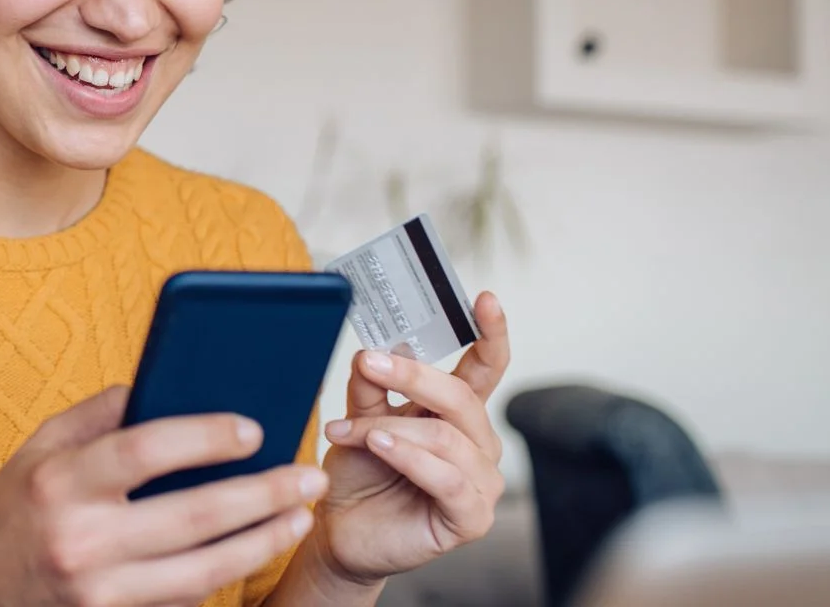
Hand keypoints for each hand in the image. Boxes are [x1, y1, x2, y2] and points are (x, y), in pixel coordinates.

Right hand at [0, 386, 328, 606]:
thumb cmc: (14, 507)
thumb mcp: (41, 445)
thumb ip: (100, 412)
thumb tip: (167, 379)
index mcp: (61, 481)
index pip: (144, 450)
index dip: (205, 437)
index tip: (253, 429)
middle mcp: (81, 537)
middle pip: (194, 515)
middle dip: (263, 494)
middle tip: (307, 475)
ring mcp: (100, 588)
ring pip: (204, 568)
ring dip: (263, 540)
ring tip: (299, 514)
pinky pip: (186, 596)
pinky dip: (228, 571)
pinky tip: (257, 546)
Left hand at [308, 292, 511, 585]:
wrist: (339, 530)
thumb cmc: (358, 474)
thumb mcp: (357, 418)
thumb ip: (370, 387)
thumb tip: (374, 351)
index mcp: (457, 413)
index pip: (486, 367)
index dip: (490, 333)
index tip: (482, 298)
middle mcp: (477, 444)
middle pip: (461, 397)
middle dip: (413, 376)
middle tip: (370, 362)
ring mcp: (480, 483)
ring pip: (446, 437)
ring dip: (391, 428)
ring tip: (348, 430)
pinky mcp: (470, 518)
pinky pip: (448, 479)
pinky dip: (411, 459)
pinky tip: (382, 449)